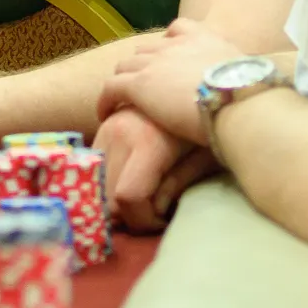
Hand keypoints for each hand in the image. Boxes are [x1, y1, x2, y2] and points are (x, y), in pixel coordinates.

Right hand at [92, 106, 217, 232]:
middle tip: (153, 211)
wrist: (208, 87)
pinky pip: (96, 161)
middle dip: (127, 212)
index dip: (143, 219)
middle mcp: (120, 133)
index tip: (162, 220)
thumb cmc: (211, 123)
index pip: (127, 197)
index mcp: (146, 143)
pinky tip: (131, 174)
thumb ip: (175, 186)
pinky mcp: (106, 123)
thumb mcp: (201, 158)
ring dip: (114, 193)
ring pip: (95, 179)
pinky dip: (109, 174)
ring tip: (142, 192)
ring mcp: (109, 125)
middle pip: (106, 193)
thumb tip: (154, 208)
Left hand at [97, 19, 245, 146]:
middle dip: (143, 66)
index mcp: (204, 38)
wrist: (238, 103)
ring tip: (124, 101)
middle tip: (145, 89)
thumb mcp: (246, 76)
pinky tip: (105, 113)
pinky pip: (111, 88)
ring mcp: (155, 62)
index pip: (178, 29)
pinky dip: (106, 100)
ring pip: (126, 65)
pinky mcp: (138, 84)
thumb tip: (247, 94)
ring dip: (124, 81)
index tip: (168, 61)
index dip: (168, 45)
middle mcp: (176, 44)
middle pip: (146, 49)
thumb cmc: (251, 98)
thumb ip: (236, 77)